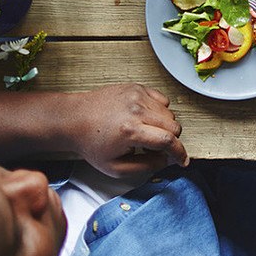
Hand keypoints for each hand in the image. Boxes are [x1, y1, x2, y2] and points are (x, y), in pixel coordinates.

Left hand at [70, 83, 187, 176]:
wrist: (74, 119)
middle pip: (174, 126)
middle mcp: (136, 110)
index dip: (179, 153)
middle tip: (156, 148)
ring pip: (170, 113)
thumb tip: (165, 161)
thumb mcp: (114, 168)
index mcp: (130, 131)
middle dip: (170, 140)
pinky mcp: (137, 88)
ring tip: (145, 133)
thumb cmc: (91, 142)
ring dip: (164, 126)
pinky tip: (145, 119)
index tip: (181, 160)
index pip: (168, 141)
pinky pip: (162, 100)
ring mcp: (137, 96)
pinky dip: (159, 111)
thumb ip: (145, 167)